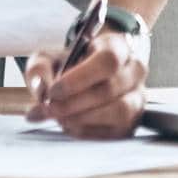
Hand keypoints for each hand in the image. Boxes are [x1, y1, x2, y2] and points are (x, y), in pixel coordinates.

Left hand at [22, 26, 147, 139]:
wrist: (87, 77)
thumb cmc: (69, 65)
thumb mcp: (49, 57)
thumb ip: (39, 69)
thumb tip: (41, 90)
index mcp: (118, 45)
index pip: (107, 60)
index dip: (80, 79)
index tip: (53, 91)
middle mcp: (135, 71)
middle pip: (110, 89)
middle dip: (74, 103)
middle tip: (48, 109)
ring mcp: (138, 98)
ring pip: (118, 112)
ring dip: (83, 119)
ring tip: (58, 118)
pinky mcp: (132, 122)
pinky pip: (115, 132)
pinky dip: (88, 132)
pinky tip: (69, 125)